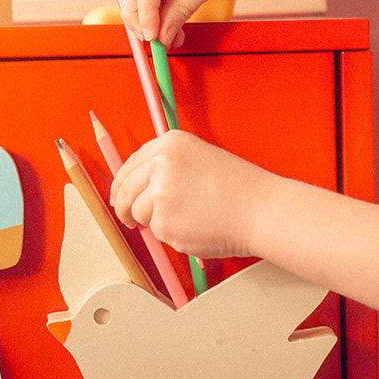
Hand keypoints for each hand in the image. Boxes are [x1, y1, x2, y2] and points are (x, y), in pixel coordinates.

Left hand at [111, 130, 272, 258]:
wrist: (260, 210)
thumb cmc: (238, 189)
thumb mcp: (199, 160)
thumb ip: (167, 168)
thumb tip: (138, 189)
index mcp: (170, 144)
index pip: (131, 163)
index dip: (122, 183)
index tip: (119, 195)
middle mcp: (161, 164)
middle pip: (126, 190)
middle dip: (124, 208)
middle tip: (129, 219)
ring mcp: (160, 193)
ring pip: (140, 214)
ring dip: (156, 222)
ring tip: (189, 219)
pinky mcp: (164, 222)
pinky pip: (158, 233)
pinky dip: (173, 235)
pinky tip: (197, 227)